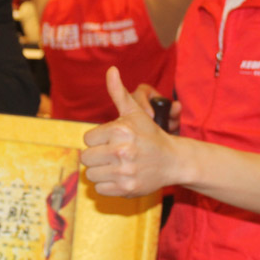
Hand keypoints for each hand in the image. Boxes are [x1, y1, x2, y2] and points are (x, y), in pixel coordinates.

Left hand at [81, 67, 177, 196]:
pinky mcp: (127, 188)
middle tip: (112, 154)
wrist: (173, 161)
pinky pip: (100, 189)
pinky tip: (120, 176)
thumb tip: (111, 70)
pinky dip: (107, 185)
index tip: (112, 140)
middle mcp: (122, 151)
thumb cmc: (150, 134)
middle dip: (96, 156)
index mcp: (120, 130)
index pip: (87, 139)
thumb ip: (119, 92)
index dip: (98, 139)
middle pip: (86, 158)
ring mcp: (124, 171)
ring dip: (100, 171)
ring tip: (115, 165)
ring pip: (90, 174)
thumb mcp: (135, 112)